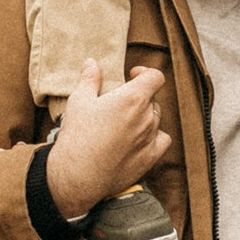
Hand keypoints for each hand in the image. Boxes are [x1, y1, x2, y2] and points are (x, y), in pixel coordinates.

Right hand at [44, 57, 171, 216]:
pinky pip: (162, 140)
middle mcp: (146, 117)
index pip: (155, 77)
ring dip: (144, 116)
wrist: (77, 175)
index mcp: (132, 98)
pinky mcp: (150, 158)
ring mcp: (150, 138)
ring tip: (123, 122)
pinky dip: (154, 136)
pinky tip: (138, 138)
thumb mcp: (79, 101)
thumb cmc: (77, 137)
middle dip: (139, 96)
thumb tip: (92, 63)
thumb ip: (89, 79)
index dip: (145, 73)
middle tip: (119, 103)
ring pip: (156, 119)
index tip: (132, 76)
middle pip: (152, 98)